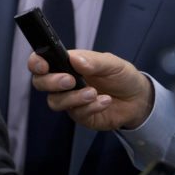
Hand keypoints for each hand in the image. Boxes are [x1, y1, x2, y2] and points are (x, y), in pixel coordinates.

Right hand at [28, 49, 153, 129]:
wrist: (138, 99)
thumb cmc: (121, 76)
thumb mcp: (112, 63)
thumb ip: (93, 61)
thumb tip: (75, 59)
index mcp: (66, 64)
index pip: (40, 62)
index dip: (36, 63)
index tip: (43, 65)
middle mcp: (63, 82)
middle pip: (40, 83)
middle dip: (51, 82)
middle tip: (70, 80)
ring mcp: (69, 100)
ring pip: (54, 101)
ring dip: (73, 98)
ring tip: (94, 93)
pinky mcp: (79, 115)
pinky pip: (75, 113)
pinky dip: (90, 107)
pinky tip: (105, 101)